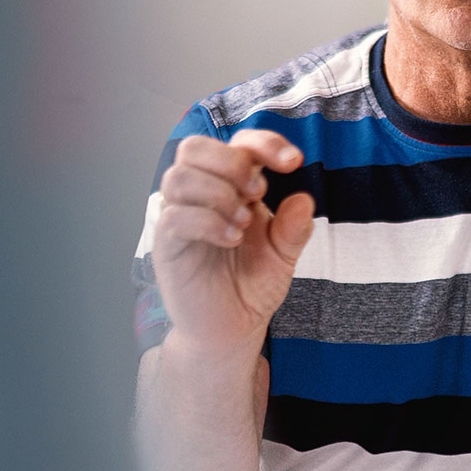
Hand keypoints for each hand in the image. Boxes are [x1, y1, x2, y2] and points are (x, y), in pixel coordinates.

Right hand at [150, 131, 314, 356]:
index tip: (293, 163)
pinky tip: (232, 239)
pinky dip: (207, 222)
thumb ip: (295, 228)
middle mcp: (201, 195)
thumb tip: (303, 198)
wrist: (233, 327)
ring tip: (243, 223)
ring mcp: (179, 218)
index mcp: (232, 187)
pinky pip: (174, 216)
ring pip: (179, 176)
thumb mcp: (284, 255)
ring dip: (218, 192)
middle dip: (231, 161)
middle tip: (257, 192)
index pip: (238, 143)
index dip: (265, 142)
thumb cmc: (252, 284)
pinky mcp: (167, 245)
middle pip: (194, 146)